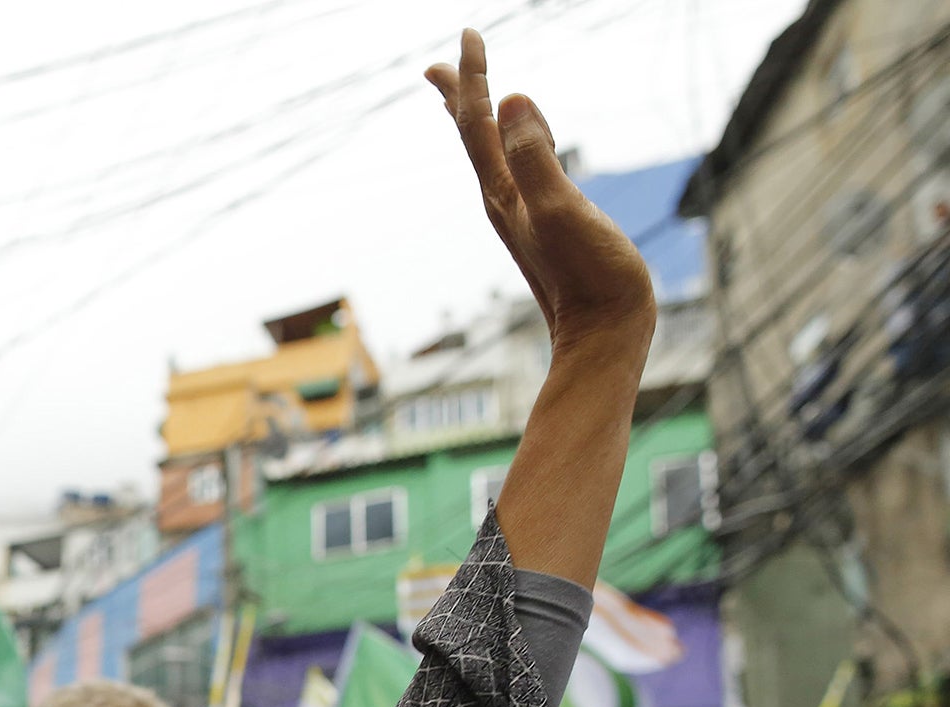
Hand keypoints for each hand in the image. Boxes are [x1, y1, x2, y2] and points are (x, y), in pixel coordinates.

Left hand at [426, 29, 654, 350]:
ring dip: (477, 123)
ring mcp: (523, 216)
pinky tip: (519, 150)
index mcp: (504, 192)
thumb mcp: (563, 209)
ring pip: (491, 156)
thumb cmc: (592, 278)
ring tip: (467, 99)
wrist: (605, 336)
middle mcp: (505, 202)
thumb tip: (510, 100)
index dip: (472, 77)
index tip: (468, 36)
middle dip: (458, 98)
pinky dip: (509, 149)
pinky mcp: (543, 228)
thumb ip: (535, 156)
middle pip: (472, 138)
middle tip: (437, 66)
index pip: (478, 123)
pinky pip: (517, 174)